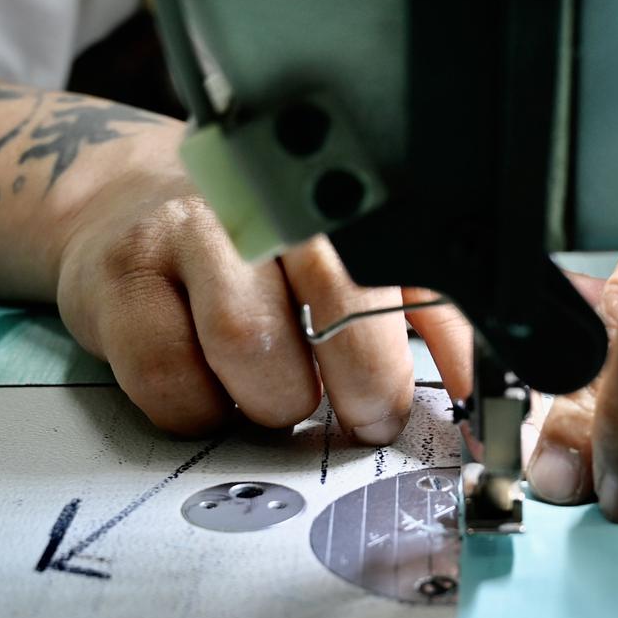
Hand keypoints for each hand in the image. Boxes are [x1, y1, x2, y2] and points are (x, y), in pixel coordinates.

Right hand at [53, 122, 472, 441]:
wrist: (121, 208)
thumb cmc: (247, 256)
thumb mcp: (342, 267)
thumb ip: (421, 312)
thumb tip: (497, 389)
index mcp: (338, 202)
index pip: (421, 273)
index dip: (455, 351)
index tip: (468, 411)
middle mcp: (267, 201)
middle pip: (339, 300)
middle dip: (365, 386)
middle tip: (364, 415)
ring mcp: (189, 231)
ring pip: (248, 340)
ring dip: (271, 399)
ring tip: (273, 398)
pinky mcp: (122, 273)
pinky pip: (168, 375)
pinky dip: (197, 410)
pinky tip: (206, 394)